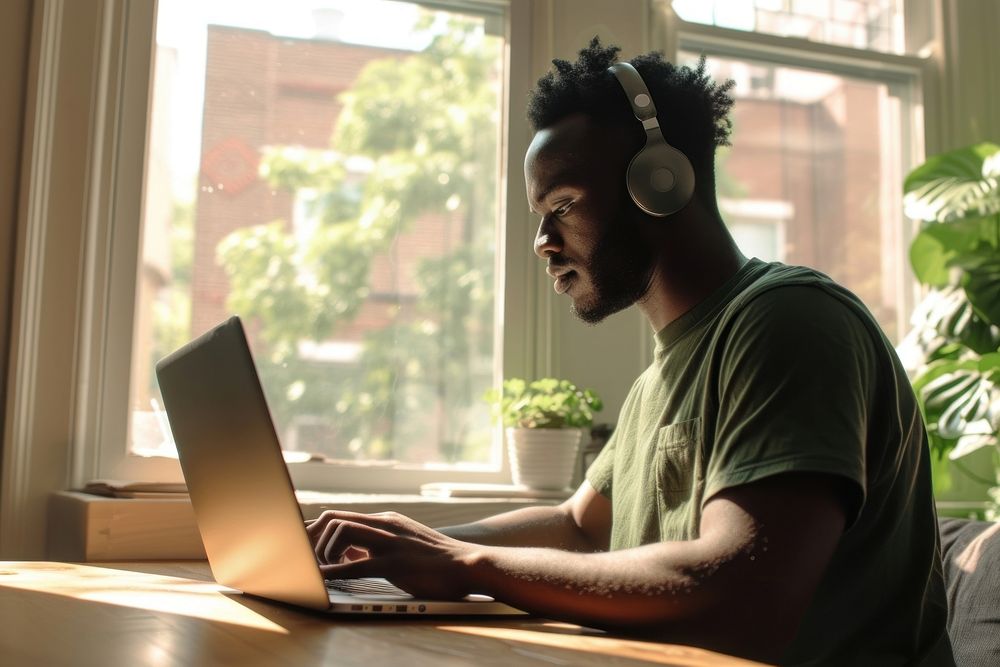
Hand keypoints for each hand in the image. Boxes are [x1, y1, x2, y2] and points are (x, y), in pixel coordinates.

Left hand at [306, 510, 479, 599]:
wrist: (468, 563)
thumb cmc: (436, 559)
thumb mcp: (403, 544)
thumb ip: (377, 544)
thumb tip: (349, 553)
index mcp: (385, 520)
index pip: (339, 515)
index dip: (315, 531)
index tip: (303, 547)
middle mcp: (384, 524)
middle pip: (333, 518)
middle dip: (311, 537)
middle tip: (304, 558)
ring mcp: (389, 541)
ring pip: (341, 532)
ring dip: (323, 553)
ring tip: (321, 570)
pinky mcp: (395, 562)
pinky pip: (355, 565)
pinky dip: (333, 572)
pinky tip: (321, 579)